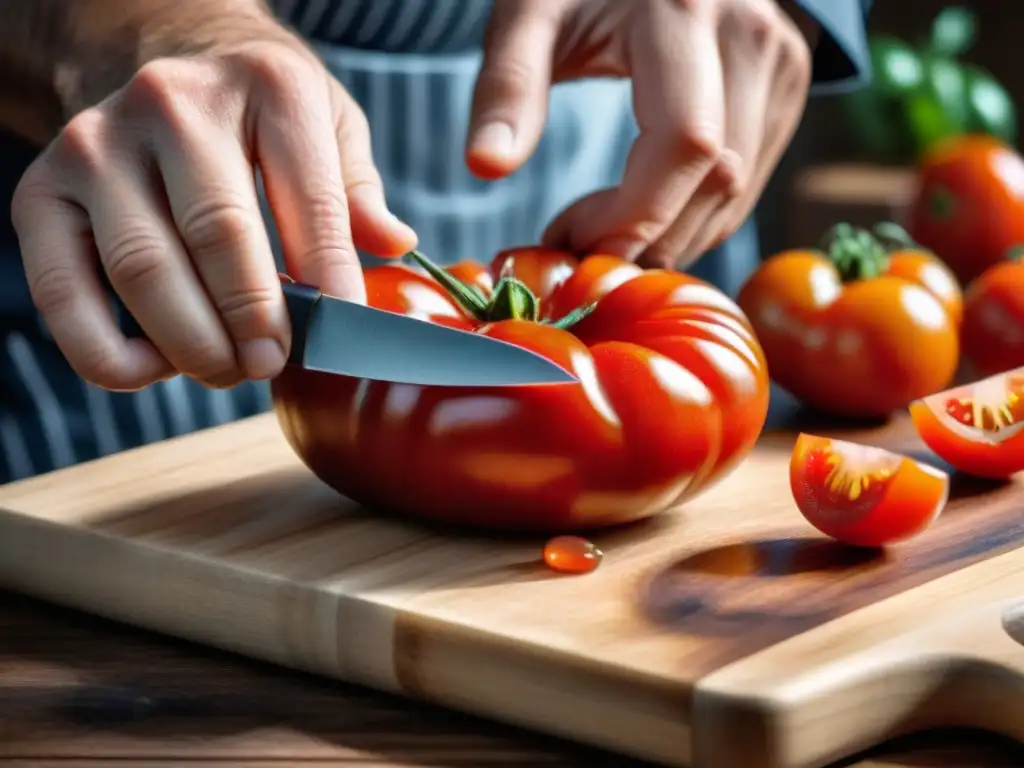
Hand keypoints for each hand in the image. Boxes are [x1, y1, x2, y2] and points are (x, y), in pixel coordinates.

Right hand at [12, 15, 415, 391]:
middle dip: (254, 321)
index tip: (343, 331)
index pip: (308, 198)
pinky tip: (156, 367)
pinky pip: (64, 296)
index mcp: (265, 85)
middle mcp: (173, 105)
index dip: (330, 277)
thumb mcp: (328, 124)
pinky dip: (109, 353)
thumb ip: (356, 188)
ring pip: (143, 271)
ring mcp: (97, 146)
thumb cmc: (258, 111)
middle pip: (218, 236)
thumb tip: (392, 243)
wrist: (158, 57)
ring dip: (193, 344)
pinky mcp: (41, 192)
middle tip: (273, 362)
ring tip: (229, 368)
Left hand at [466, 0, 814, 269]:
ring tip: (604, 229)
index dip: (634, 215)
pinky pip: (749, 178)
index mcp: (682, 11)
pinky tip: (643, 211)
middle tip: (579, 245)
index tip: (573, 240)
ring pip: (738, 190)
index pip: (684, 142)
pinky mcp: (785, 84)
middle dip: (646, 237)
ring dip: (671, 235)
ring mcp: (777, 62)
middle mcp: (748, 35)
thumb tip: (485, 165)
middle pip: (718, 178)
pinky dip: (695, 215)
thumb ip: (509, 87)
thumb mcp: (529, 15)